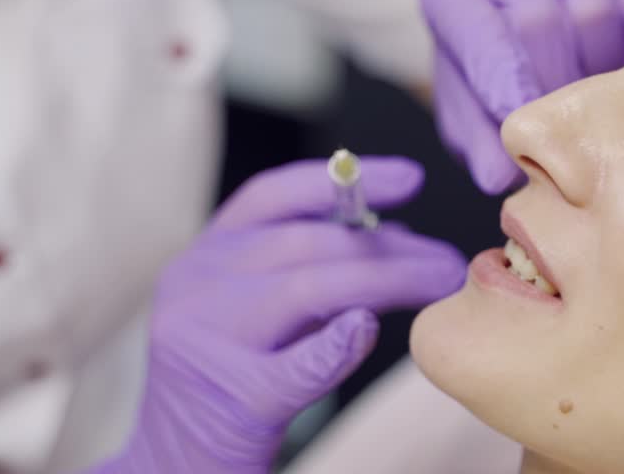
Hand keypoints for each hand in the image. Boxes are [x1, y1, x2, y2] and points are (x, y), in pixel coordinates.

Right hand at [99, 157, 465, 472]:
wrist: (178, 461)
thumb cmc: (232, 379)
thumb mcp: (255, 307)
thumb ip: (309, 266)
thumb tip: (396, 233)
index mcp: (205, 255)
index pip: (273, 195)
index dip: (342, 180)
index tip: (409, 178)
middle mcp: (197, 287)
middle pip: (303, 244)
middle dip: (386, 245)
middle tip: (445, 258)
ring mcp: (208, 341)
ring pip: (306, 290)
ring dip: (387, 281)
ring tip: (438, 282)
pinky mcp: (234, 399)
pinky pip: (295, 366)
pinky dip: (337, 346)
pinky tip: (369, 330)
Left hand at [422, 0, 623, 192]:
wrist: (503, 11)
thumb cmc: (480, 72)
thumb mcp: (465, 110)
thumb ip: (477, 139)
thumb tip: (503, 178)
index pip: (479, 31)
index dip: (506, 80)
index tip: (525, 122)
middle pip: (540, 16)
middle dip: (558, 80)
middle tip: (568, 123)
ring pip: (593, 3)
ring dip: (603, 62)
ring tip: (598, 98)